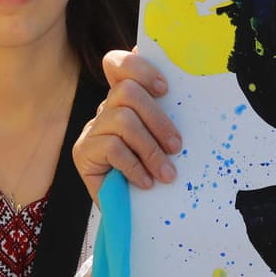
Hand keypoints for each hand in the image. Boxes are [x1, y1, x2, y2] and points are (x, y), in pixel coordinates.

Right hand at [73, 48, 181, 194]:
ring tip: (167, 174)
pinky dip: (134, 165)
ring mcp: (92, 130)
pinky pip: (112, 147)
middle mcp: (105, 109)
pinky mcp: (83, 152)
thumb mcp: (165, 141)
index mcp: (125, 99)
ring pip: (123, 120)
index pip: (118, 64)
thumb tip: (192, 94)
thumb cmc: (155, 171)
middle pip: (127, 92)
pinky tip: (145, 182)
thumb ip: (169, 116)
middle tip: (177, 147)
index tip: (165, 89)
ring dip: (150, 149)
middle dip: (158, 119)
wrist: (132, 212)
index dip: (139, 68)